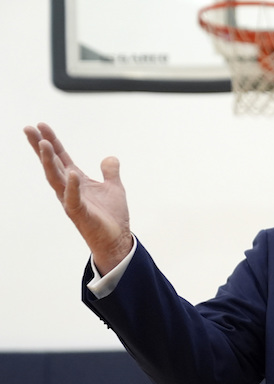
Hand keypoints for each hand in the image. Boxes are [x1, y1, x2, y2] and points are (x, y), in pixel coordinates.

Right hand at [24, 122, 132, 271]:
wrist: (117, 240)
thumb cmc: (112, 216)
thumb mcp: (114, 188)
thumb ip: (110, 172)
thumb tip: (110, 158)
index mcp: (76, 181)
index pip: (61, 157)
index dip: (52, 141)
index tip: (41, 125)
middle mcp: (69, 189)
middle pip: (52, 164)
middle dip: (40, 147)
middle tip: (29, 129)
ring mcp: (71, 201)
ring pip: (56, 179)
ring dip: (49, 162)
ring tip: (43, 144)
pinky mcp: (79, 214)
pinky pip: (73, 198)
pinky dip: (73, 186)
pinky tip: (72, 174)